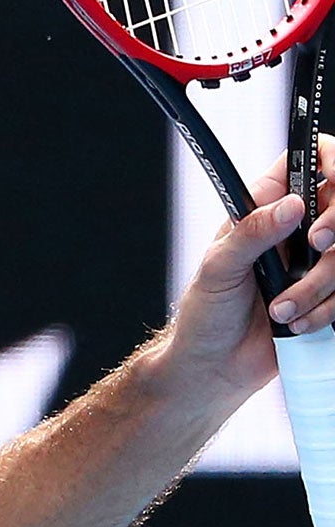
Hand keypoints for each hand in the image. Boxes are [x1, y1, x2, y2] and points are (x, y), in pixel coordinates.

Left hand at [163, 136, 334, 395]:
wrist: (216, 366)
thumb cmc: (205, 313)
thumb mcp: (219, 267)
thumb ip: (252, 233)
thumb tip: (292, 206)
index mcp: (265, 206)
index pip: (309, 160)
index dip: (332, 161)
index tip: (332, 187)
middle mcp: (298, 228)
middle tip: (316, 247)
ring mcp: (319, 261)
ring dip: (320, 284)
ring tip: (281, 308)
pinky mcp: (332, 293)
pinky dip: (328, 309)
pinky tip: (295, 323)